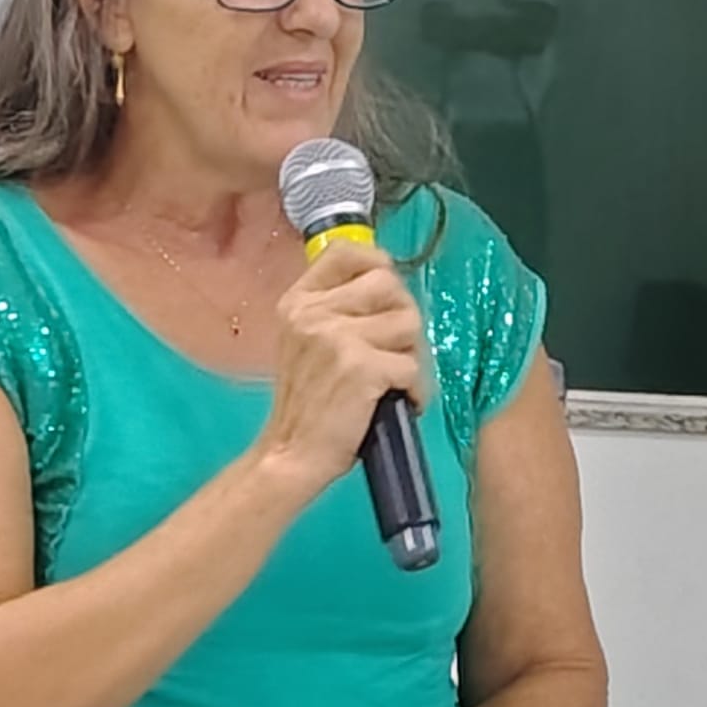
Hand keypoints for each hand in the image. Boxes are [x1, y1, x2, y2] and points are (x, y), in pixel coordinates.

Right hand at [254, 242, 428, 503]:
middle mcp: (314, 313)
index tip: (386, 289)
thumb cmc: (308, 404)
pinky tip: (396, 403)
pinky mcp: (361, 367)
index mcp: (298, 303)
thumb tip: (388, 284)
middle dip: (404, 320)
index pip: (344, 252)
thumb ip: (334, 311)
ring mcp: (336, 337)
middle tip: (395, 353)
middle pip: (389, 285)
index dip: (377, 263)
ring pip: (408, 325)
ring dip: (412, 358)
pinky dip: (415, 390)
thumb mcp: (305, 344)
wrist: (291, 455)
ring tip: (392, 382)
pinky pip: (413, 366)